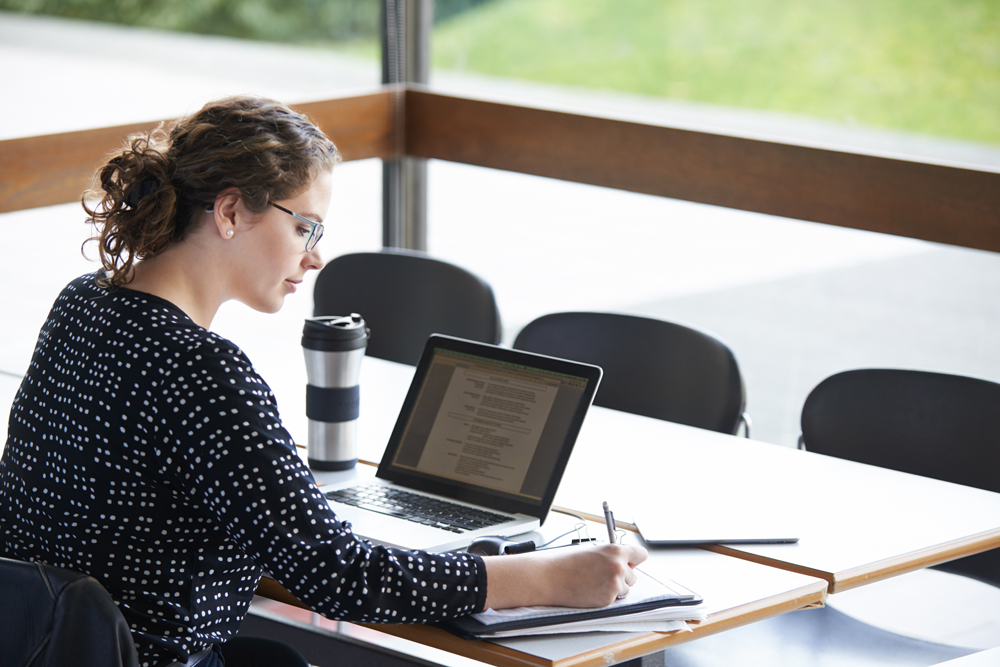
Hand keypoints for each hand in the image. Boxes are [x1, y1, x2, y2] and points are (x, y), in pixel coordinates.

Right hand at [482, 543, 647, 609]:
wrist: (550, 577)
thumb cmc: (567, 562)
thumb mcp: (592, 550)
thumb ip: (611, 555)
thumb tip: (623, 561)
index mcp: (616, 551)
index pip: (641, 554)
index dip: (634, 559)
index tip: (630, 562)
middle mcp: (619, 567)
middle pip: (634, 574)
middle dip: (622, 575)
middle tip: (603, 574)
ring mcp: (614, 585)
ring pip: (625, 588)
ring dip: (615, 587)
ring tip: (594, 582)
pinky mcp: (608, 600)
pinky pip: (614, 599)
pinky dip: (605, 597)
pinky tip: (591, 590)